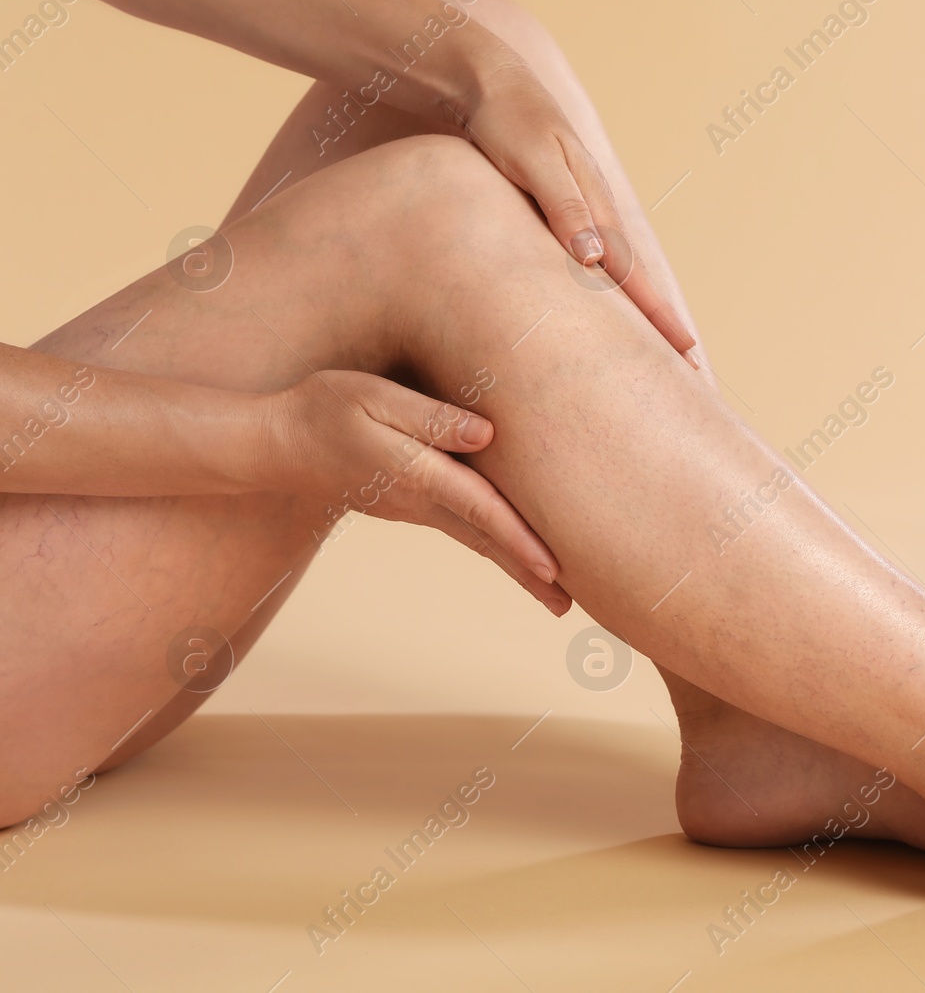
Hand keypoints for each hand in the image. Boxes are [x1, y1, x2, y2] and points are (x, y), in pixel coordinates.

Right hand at [260, 370, 570, 615]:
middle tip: (568, 608)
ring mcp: (416, 509)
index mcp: (417, 474)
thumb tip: (488, 433)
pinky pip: (464, 530)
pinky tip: (516, 556)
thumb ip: (429, 416)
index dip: (519, 538)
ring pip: (477, 540)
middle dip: (528, 574)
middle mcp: (421, 501)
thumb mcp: (372, 397)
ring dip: (516, 568)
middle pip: (486, 540)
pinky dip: (495, 547)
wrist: (276, 446)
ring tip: (555, 595)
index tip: (553, 569)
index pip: (480, 510)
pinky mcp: (413, 505)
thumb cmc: (324, 409)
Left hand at [451, 45, 699, 366]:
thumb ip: (564, 208)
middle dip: (659, 325)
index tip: (684, 353)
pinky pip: (586, 260)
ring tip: (655, 347)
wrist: (486, 79)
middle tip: (688, 369)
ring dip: (635, 311)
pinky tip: (602, 304)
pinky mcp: (555, 211)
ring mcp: (576, 214)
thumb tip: (594, 260)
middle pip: (633, 282)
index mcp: (594, 208)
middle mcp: (593, 215)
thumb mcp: (533, 162)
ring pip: (613, 274)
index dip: (658, 318)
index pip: (632, 276)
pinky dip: (602, 288)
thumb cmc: (506, 120)